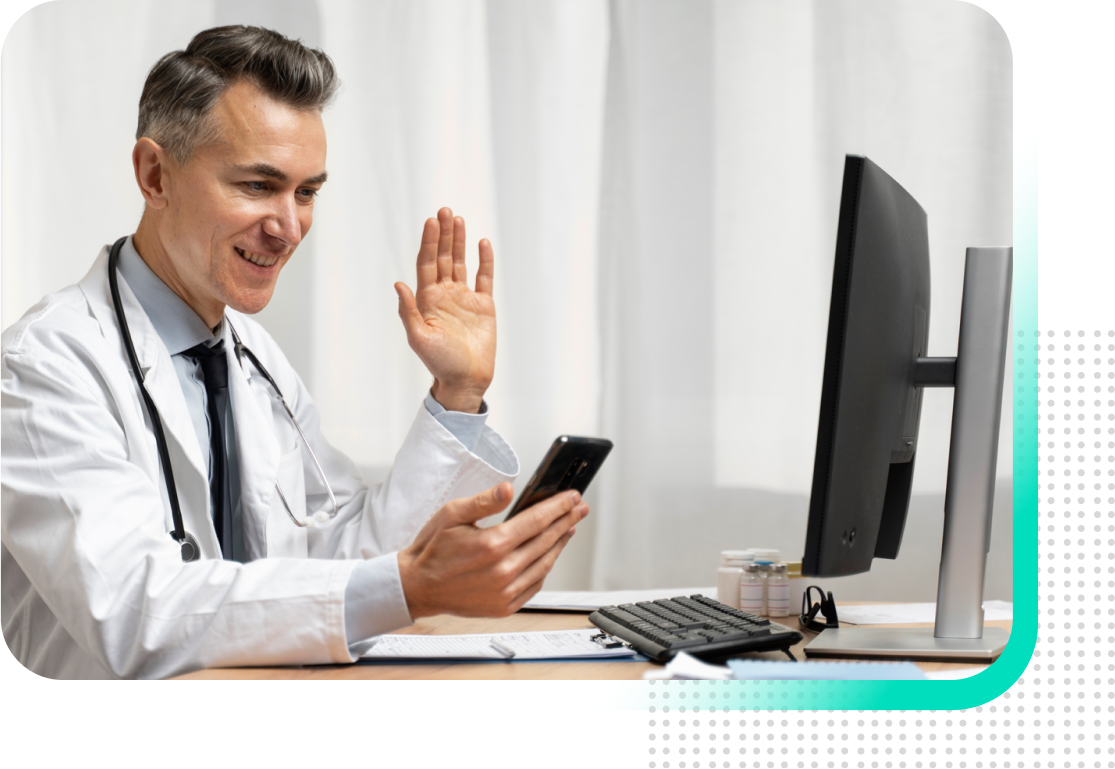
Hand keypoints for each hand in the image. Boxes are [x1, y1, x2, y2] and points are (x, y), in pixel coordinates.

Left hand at [395, 207, 495, 413]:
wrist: (465, 380)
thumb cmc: (439, 362)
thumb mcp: (419, 338)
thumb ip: (409, 311)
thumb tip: (398, 284)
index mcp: (428, 299)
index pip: (427, 263)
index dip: (429, 242)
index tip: (431, 222)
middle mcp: (445, 294)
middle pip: (444, 257)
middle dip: (443, 235)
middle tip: (444, 211)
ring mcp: (465, 298)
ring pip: (462, 262)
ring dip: (459, 241)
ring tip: (458, 219)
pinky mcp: (484, 306)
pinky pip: (484, 278)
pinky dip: (484, 260)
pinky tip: (482, 243)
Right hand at [397, 483, 589, 619]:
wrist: (418, 586)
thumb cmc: (433, 549)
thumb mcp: (452, 514)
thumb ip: (484, 501)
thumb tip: (508, 489)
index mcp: (492, 545)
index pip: (537, 520)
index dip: (558, 506)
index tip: (573, 497)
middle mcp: (503, 571)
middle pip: (546, 540)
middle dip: (566, 520)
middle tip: (579, 508)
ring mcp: (505, 591)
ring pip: (545, 563)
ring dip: (560, 543)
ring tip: (568, 527)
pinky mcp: (505, 606)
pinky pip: (535, 584)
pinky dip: (545, 567)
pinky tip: (549, 554)